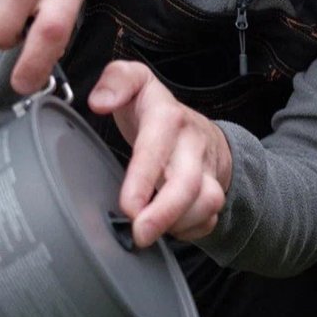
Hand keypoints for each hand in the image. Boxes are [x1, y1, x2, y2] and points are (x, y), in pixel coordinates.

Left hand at [88, 61, 232, 247]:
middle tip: (139, 235)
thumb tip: (99, 102)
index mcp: (168, 118)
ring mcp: (208, 170)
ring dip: (179, 223)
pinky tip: (170, 228)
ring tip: (150, 229)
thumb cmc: (155, 111)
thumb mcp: (135, 81)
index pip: (157, 148)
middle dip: (164, 215)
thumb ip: (116, 80)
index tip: (128, 206)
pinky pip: (210, 219)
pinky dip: (191, 230)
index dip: (144, 179)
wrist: (198, 127)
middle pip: (190, 184)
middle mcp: (193, 144)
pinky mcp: (217, 191)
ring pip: (208, 204)